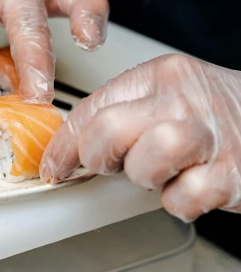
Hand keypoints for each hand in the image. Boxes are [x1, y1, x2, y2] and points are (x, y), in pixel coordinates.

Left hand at [41, 53, 240, 221]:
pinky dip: (179, 202)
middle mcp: (184, 100)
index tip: (54, 163)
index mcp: (160, 75)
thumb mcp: (169, 92)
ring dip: (143, 176)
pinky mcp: (234, 174)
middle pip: (110, 129)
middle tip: (108, 165)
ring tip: (157, 173)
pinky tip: (188, 187)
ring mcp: (210, 137)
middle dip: (97, 156)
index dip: (64, 142)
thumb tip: (71, 143)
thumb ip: (124, 109)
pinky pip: (184, 199)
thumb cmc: (217, 110)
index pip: (92, 106)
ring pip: (147, 161)